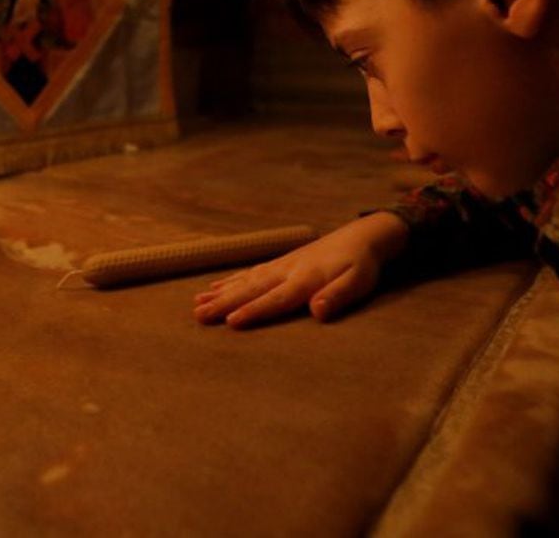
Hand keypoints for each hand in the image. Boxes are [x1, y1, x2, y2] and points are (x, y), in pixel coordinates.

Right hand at [192, 212, 408, 328]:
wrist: (362, 236)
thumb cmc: (361, 265)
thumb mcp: (358, 282)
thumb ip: (337, 296)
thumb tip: (317, 311)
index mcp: (305, 279)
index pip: (276, 299)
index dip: (254, 311)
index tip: (231, 322)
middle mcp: (286, 271)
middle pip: (251, 289)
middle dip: (224, 303)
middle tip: (199, 316)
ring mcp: (280, 266)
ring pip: (244, 280)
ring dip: (220, 293)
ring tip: (197, 304)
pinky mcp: (279, 264)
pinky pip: (249, 273)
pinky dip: (230, 280)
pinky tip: (214, 287)